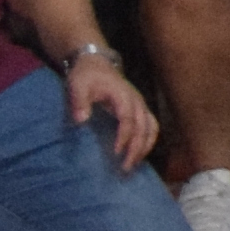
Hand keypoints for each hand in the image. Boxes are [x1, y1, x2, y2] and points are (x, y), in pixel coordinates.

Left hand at [59, 38, 155, 159]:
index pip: (128, 119)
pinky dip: (148, 141)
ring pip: (151, 128)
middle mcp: (136, 101)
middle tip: (125, 168)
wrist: (96, 63)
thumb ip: (79, 102)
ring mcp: (141, 105)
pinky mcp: (140, 109)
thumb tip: (81, 121)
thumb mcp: (77, 85)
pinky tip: (139, 154)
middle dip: (136, 148)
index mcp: (123, 95)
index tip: (116, 153)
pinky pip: (151, 126)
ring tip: (134, 164)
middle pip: (143, 127)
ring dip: (145, 147)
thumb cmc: (86, 76)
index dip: (124, 136)